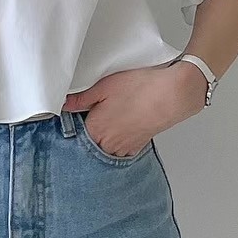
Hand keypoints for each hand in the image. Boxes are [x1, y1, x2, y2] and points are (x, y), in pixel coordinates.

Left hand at [61, 63, 208, 157]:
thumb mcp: (104, 86)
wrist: (172, 94)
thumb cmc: (141, 87)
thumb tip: (65, 105)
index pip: (73, 134)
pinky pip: (121, 151)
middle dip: (87, 133)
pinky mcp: (138, 146)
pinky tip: (121, 127)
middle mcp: (108, 145)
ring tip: (109, 120)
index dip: (73, 123)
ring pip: (105, 149)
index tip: (74, 115)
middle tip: (92, 116)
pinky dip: (118, 143)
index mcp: (95, 130)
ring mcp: (124, 148)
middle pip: (89, 144)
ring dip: (103, 140)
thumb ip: (81, 99)